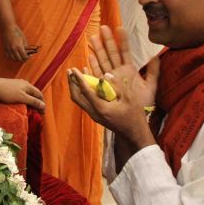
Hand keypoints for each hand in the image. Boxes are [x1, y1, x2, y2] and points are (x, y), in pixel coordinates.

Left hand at [0, 77, 44, 110]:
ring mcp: (17, 85)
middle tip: (36, 113)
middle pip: (33, 94)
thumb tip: (44, 106)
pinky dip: (23, 101)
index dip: (42, 103)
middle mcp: (24, 84)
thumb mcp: (22, 98)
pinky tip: (20, 105)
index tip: (42, 113)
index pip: (39, 94)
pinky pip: (20, 95)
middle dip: (36, 103)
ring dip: (29, 103)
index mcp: (28, 85)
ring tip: (29, 111)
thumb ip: (33, 102)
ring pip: (27, 95)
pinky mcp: (11, 88)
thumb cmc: (7, 92)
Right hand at [1, 24, 37, 61]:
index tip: (29, 56)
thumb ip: (25, 46)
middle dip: (23, 59)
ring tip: (19, 57)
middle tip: (25, 57)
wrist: (8, 28)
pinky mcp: (5, 49)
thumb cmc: (17, 32)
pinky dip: (11, 57)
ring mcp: (8, 49)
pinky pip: (8, 56)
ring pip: (13, 59)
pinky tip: (14, 55)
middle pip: (19, 59)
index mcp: (19, 46)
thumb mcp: (23, 39)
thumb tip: (26, 52)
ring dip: (17, 59)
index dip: (27, 58)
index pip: (24, 56)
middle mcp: (13, 49)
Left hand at [67, 26, 155, 147]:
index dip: (79, 78)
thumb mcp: (129, 98)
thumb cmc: (134, 116)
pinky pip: (85, 103)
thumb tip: (105, 74)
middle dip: (71, 83)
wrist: (134, 135)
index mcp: (101, 108)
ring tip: (74, 75)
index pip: (85, 91)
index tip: (73, 69)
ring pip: (79, 101)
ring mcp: (94, 116)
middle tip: (69, 71)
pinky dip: (82, 92)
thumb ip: (117, 86)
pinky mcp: (96, 116)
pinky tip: (87, 84)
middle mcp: (94, 113)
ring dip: (75, 88)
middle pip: (76, 97)